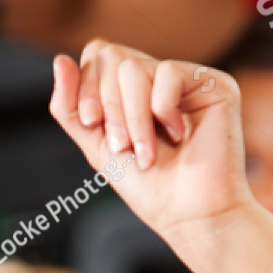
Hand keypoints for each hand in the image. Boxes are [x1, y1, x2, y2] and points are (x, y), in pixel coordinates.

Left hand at [50, 41, 252, 243]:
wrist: (190, 216)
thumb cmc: (151, 190)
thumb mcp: (96, 148)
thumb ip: (70, 108)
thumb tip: (60, 59)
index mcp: (133, 90)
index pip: (97, 57)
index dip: (86, 88)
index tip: (93, 126)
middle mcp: (158, 78)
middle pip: (112, 56)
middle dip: (109, 106)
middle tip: (123, 146)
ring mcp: (185, 79)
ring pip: (135, 68)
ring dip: (133, 117)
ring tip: (147, 152)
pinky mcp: (212, 83)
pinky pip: (168, 73)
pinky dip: (163, 111)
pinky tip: (181, 136)